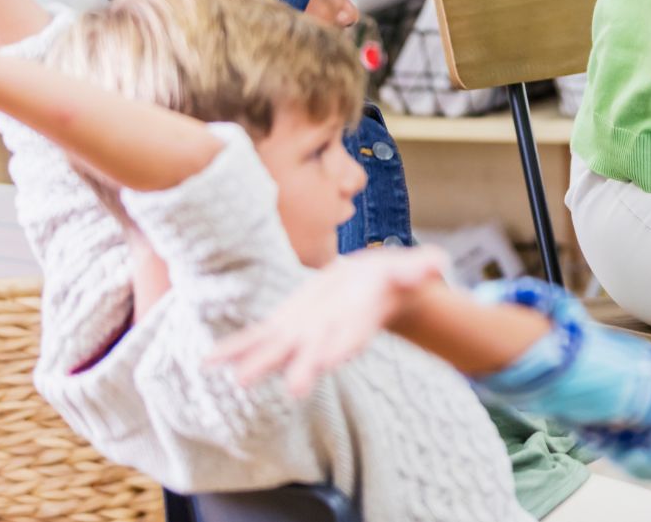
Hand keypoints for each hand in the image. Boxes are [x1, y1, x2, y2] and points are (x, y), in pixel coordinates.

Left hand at [212, 246, 446, 395]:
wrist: (366, 288)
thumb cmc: (392, 278)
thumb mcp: (410, 269)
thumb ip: (420, 268)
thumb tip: (440, 261)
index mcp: (359, 323)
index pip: (353, 338)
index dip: (344, 347)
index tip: (335, 359)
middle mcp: (328, 337)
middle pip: (315, 354)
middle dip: (303, 369)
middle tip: (294, 389)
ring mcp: (303, 334)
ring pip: (278, 352)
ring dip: (259, 364)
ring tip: (239, 378)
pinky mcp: (283, 326)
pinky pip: (255, 339)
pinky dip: (233, 349)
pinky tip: (210, 361)